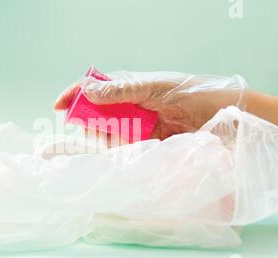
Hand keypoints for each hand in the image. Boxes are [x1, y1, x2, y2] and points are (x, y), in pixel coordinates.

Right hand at [54, 70, 246, 140]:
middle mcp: (128, 106)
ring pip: (107, 134)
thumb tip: (87, 89)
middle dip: (89, 122)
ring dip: (106, 138)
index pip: (94, 88)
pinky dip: (119, 151)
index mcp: (128, 87)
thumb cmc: (188, 93)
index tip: (59, 105)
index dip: (75, 94)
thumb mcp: (151, 88)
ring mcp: (136, 125)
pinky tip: (122, 151)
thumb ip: (119, 91)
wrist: (218, 116)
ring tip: (118, 140)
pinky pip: (123, 148)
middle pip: (97, 114)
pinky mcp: (144, 143)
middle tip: (92, 130)